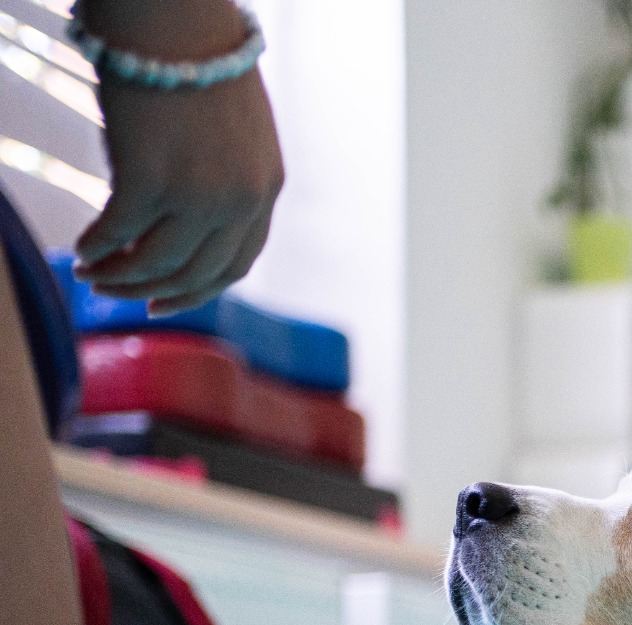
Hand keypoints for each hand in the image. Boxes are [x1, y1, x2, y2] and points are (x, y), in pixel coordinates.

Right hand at [71, 1, 282, 316]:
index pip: (236, 265)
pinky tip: (81, 248)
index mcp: (265, 189)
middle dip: (150, 292)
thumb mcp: (233, 133)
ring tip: (88, 271)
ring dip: (117, 276)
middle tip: (111, 293)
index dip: (198, 292)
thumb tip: (180, 222)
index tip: (162, 302)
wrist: (176, 18)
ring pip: (156, 263)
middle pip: (195, 274)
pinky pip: (118, 233)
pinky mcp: (151, 179)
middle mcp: (239, 200)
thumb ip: (222, 177)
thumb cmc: (196, 63)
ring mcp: (198, 193)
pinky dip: (96, 246)